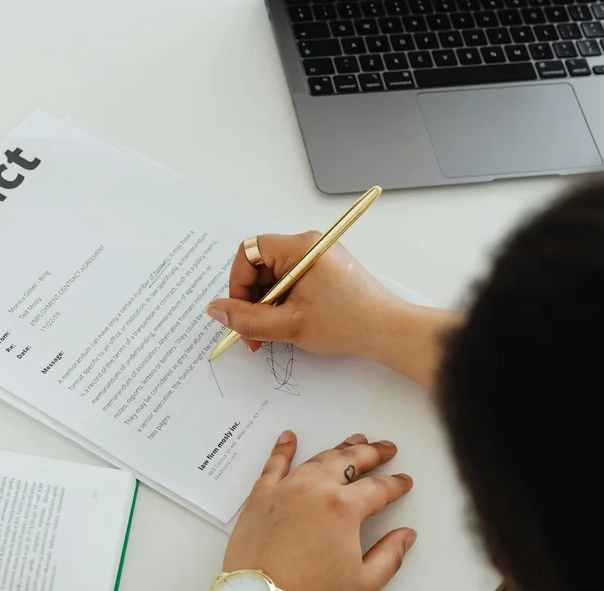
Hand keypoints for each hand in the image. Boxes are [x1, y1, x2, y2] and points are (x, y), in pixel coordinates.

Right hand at [207, 233, 461, 388]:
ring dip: (266, 305)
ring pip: (273, 276)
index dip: (238, 283)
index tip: (239, 311)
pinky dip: (282, 302)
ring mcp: (317, 256)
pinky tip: (286, 324)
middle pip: (260, 265)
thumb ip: (246, 319)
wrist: (388, 331)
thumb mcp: (288, 325)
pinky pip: (290, 281)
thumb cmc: (347, 323)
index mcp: (300, 248)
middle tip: (253, 331)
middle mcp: (308, 244)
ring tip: (271, 333)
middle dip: (251, 299)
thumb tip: (215, 309)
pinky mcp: (324, 270)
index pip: (249, 253)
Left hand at [224, 430, 416, 590]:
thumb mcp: (364, 585)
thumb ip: (390, 556)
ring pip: (317, 459)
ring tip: (354, 441)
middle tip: (386, 448)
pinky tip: (289, 437)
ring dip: (339, 448)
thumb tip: (406, 535)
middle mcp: (315, 489)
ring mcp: (286, 489)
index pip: (378, 488)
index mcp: (344, 508)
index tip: (404, 482)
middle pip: (350, 461)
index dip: (396, 484)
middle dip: (372, 453)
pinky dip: (283, 449)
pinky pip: (274, 464)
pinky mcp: (260, 496)